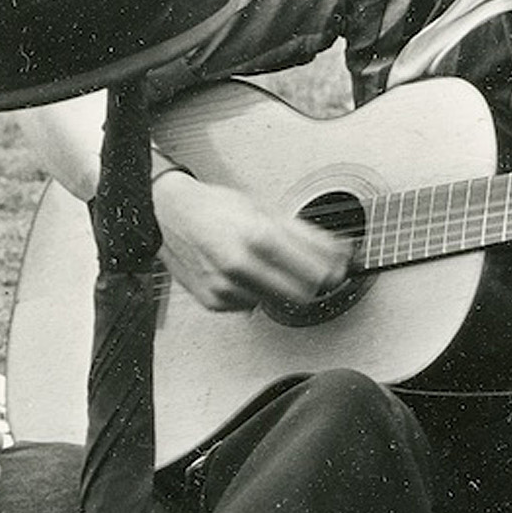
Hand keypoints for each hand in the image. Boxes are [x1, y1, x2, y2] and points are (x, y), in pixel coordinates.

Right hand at [153, 174, 349, 312]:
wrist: (170, 213)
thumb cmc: (217, 207)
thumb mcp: (266, 209)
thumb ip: (308, 235)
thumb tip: (341, 253)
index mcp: (259, 237)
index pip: (315, 273)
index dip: (333, 272)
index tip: (338, 268)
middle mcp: (241, 266)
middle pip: (301, 295)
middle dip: (309, 282)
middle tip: (307, 267)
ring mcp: (226, 288)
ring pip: (276, 302)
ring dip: (278, 286)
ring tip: (263, 261)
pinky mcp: (214, 302)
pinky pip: (250, 305)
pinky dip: (253, 291)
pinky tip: (243, 272)